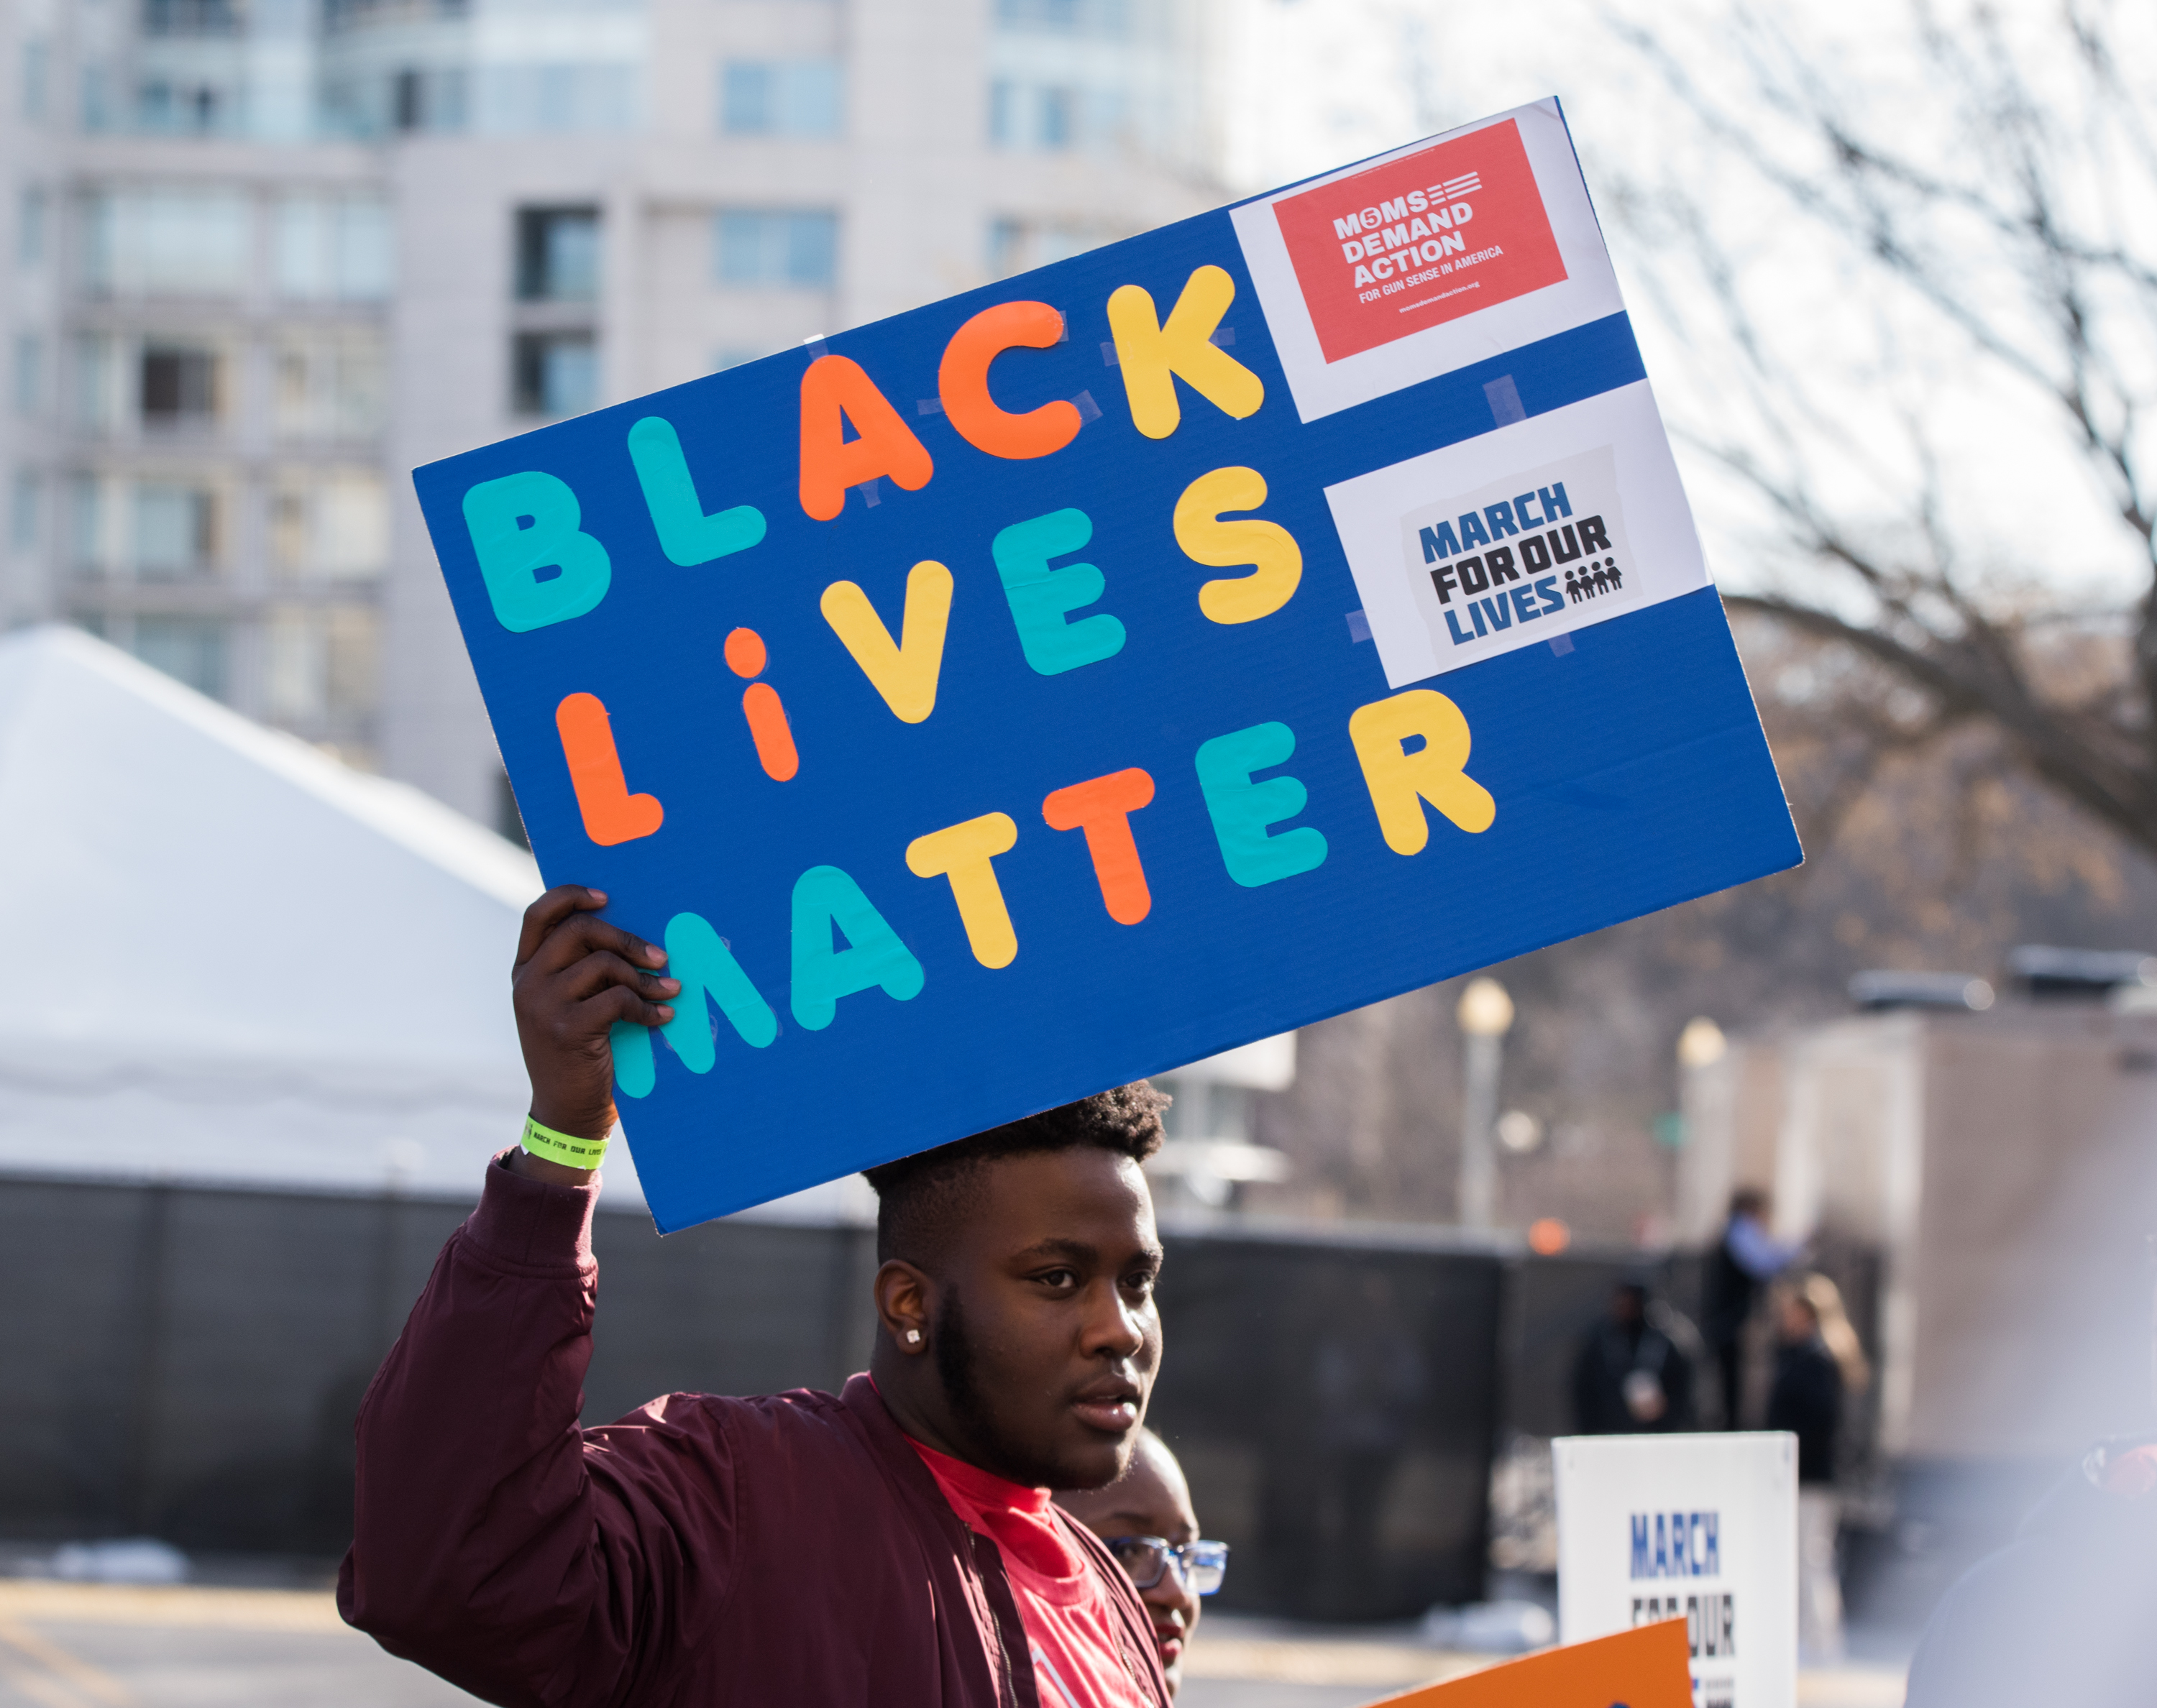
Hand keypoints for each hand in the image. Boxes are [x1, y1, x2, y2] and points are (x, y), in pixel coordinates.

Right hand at [509, 886, 677, 1184]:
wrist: (565, 1113)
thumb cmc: (578, 1053)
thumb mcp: (568, 1006)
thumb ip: (581, 971)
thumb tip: (630, 935)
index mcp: (524, 970)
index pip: (539, 914)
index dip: (571, 895)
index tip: (607, 897)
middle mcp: (527, 982)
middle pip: (578, 930)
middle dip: (626, 938)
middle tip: (659, 955)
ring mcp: (543, 1005)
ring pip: (604, 964)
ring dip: (645, 977)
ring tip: (668, 990)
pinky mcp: (568, 1028)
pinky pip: (619, 999)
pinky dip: (648, 1007)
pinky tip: (663, 1018)